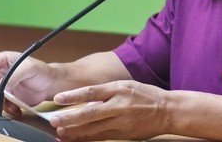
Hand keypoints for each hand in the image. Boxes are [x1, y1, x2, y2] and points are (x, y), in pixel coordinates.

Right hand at [0, 51, 53, 117]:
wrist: (50, 85)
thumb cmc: (41, 70)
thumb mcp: (28, 68)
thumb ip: (13, 75)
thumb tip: (0, 86)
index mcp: (3, 60)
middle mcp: (1, 73)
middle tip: (3, 97)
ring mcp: (4, 86)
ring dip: (1, 103)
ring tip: (14, 107)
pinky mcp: (9, 97)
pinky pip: (1, 104)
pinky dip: (7, 109)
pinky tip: (16, 110)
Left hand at [50, 80, 171, 141]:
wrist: (167, 111)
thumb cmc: (145, 95)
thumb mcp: (125, 85)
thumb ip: (106, 91)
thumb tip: (84, 97)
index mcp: (118, 89)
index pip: (91, 92)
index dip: (73, 96)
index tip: (58, 99)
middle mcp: (119, 106)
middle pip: (90, 113)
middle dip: (70, 118)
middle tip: (54, 121)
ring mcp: (121, 122)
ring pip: (94, 129)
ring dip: (75, 132)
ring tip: (60, 132)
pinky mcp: (124, 135)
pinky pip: (101, 137)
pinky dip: (87, 139)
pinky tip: (76, 139)